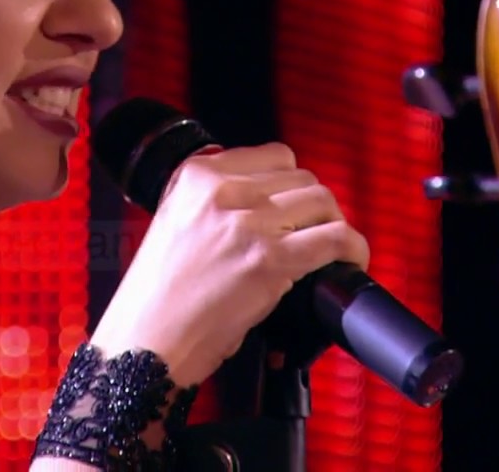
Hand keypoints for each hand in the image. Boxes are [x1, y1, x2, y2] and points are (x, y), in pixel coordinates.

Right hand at [89, 142, 369, 386]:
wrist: (146, 343)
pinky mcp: (268, 260)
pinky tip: (350, 261)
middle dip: (315, 208)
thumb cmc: (158, 297)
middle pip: (303, 179)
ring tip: (332, 250)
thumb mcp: (173, 222)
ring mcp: (246, 224)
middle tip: (314, 235)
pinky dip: (353, 249)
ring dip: (334, 226)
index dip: (292, 184)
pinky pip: (335, 238)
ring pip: (323, 203)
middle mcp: (221, 191)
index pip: (274, 155)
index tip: (296, 207)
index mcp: (195, 175)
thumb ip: (212, 199)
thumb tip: (266, 193)